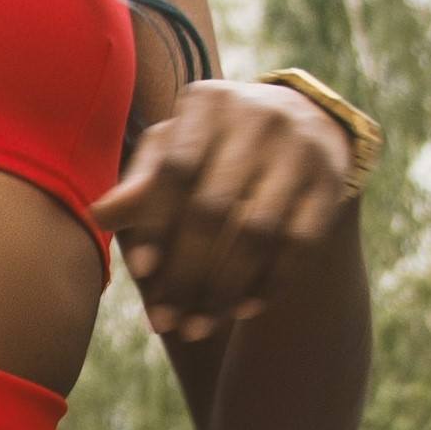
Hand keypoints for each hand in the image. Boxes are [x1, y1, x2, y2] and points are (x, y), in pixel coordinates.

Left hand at [88, 78, 353, 343]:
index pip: (176, 169)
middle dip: (186, 273)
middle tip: (166, 321)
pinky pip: (298, 246)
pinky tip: (242, 310)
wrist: (300, 119)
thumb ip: (142, 181)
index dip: (157, 223)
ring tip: (196, 327)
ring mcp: (300, 150)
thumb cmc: (214, 142)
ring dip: (224, 290)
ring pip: (258, 234)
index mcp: (208, 103)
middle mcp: (258, 118)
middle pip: (214, 208)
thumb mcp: (176, 146)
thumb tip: (99, 215)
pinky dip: (268, 284)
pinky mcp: (331, 184)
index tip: (142, 273)